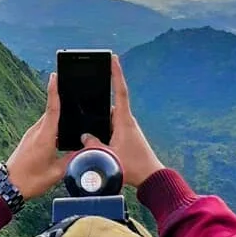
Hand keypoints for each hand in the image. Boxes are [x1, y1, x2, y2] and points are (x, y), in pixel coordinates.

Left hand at [6, 72, 68, 199]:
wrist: (8, 187)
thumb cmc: (31, 180)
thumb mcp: (57, 172)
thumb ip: (73, 159)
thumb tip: (85, 150)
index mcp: (45, 136)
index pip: (52, 108)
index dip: (54, 91)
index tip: (55, 75)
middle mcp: (36, 131)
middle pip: (52, 111)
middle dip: (62, 99)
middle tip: (74, 89)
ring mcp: (31, 134)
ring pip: (48, 120)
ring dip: (58, 115)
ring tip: (72, 114)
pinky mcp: (29, 140)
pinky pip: (44, 127)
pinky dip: (53, 126)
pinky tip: (61, 134)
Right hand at [81, 54, 164, 186]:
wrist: (150, 178)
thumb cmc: (133, 167)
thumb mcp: (108, 156)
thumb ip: (93, 145)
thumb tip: (84, 136)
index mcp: (124, 120)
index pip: (120, 91)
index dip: (116, 73)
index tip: (113, 58)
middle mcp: (126, 121)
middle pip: (109, 103)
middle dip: (98, 97)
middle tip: (88, 87)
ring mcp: (126, 129)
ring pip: (108, 118)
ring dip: (99, 119)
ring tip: (86, 123)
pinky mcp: (125, 137)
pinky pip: (110, 127)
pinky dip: (102, 128)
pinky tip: (92, 138)